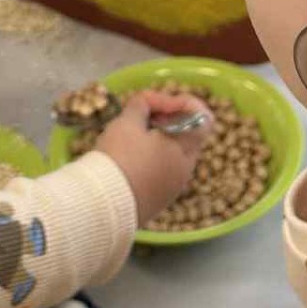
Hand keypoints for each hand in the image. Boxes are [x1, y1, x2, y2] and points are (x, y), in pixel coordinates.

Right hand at [94, 90, 210, 225]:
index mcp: (184, 148)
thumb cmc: (119, 157)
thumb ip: (141, 106)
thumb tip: (147, 103)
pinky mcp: (159, 201)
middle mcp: (186, 169)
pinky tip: (130, 159)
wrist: (103, 203)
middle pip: (188, 137)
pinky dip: (153, 160)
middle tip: (143, 117)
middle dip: (168, 121)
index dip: (185, 104)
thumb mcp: (126, 122)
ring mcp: (173, 188)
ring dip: (159, 142)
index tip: (160, 104)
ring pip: (174, 156)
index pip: (203, 119)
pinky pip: (163, 173)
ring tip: (133, 137)